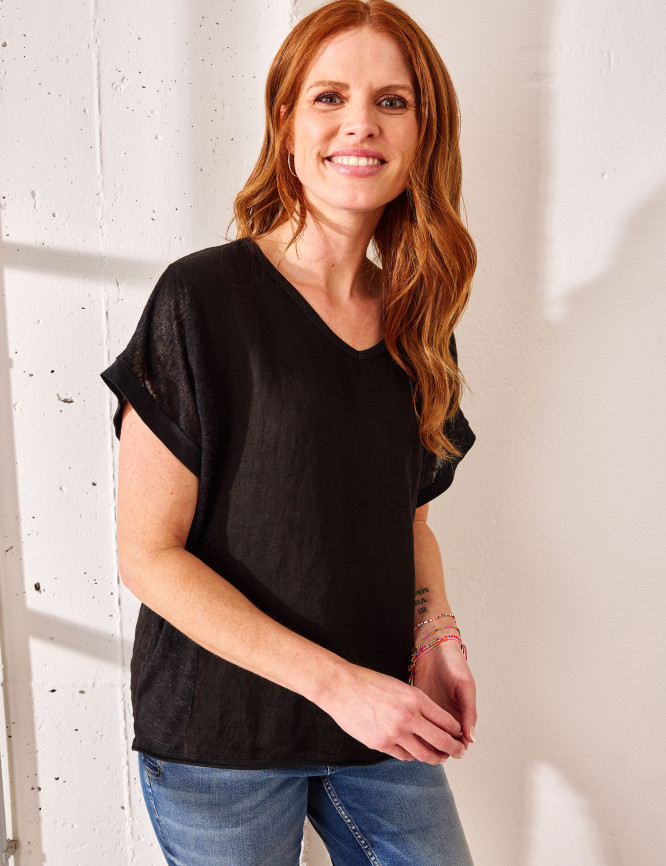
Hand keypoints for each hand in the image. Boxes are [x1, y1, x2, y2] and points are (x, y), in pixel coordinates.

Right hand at [317, 663, 467, 763]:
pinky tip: (413, 752)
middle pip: (441, 741)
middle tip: (460, 752)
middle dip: (454, 749)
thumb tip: (435, 724)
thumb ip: (418, 705)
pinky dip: (411, 755)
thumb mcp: (401, 687)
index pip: (446, 721)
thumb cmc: (369, 683)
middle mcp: (408, 717)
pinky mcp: (380, 744)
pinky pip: (403, 756)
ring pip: (423, 754)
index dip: (456, 730)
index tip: (459, 734)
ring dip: (435, 758)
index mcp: (415, 698)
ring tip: (440, 758)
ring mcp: (394, 733)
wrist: (341, 687)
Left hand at [412, 638, 476, 749]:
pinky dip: (416, 729)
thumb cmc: (455, 665)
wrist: (435, 648)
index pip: (461, 741)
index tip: (450, 753)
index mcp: (462, 714)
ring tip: (421, 742)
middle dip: (440, 749)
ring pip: (429, 735)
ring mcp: (432, 712)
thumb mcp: (465, 688)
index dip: (456, 749)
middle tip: (433, 750)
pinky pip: (418, 723)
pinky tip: (411, 732)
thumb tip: (472, 739)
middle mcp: (447, 716)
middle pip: (444, 742)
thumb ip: (469, 713)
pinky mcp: (419, 705)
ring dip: (426, 741)